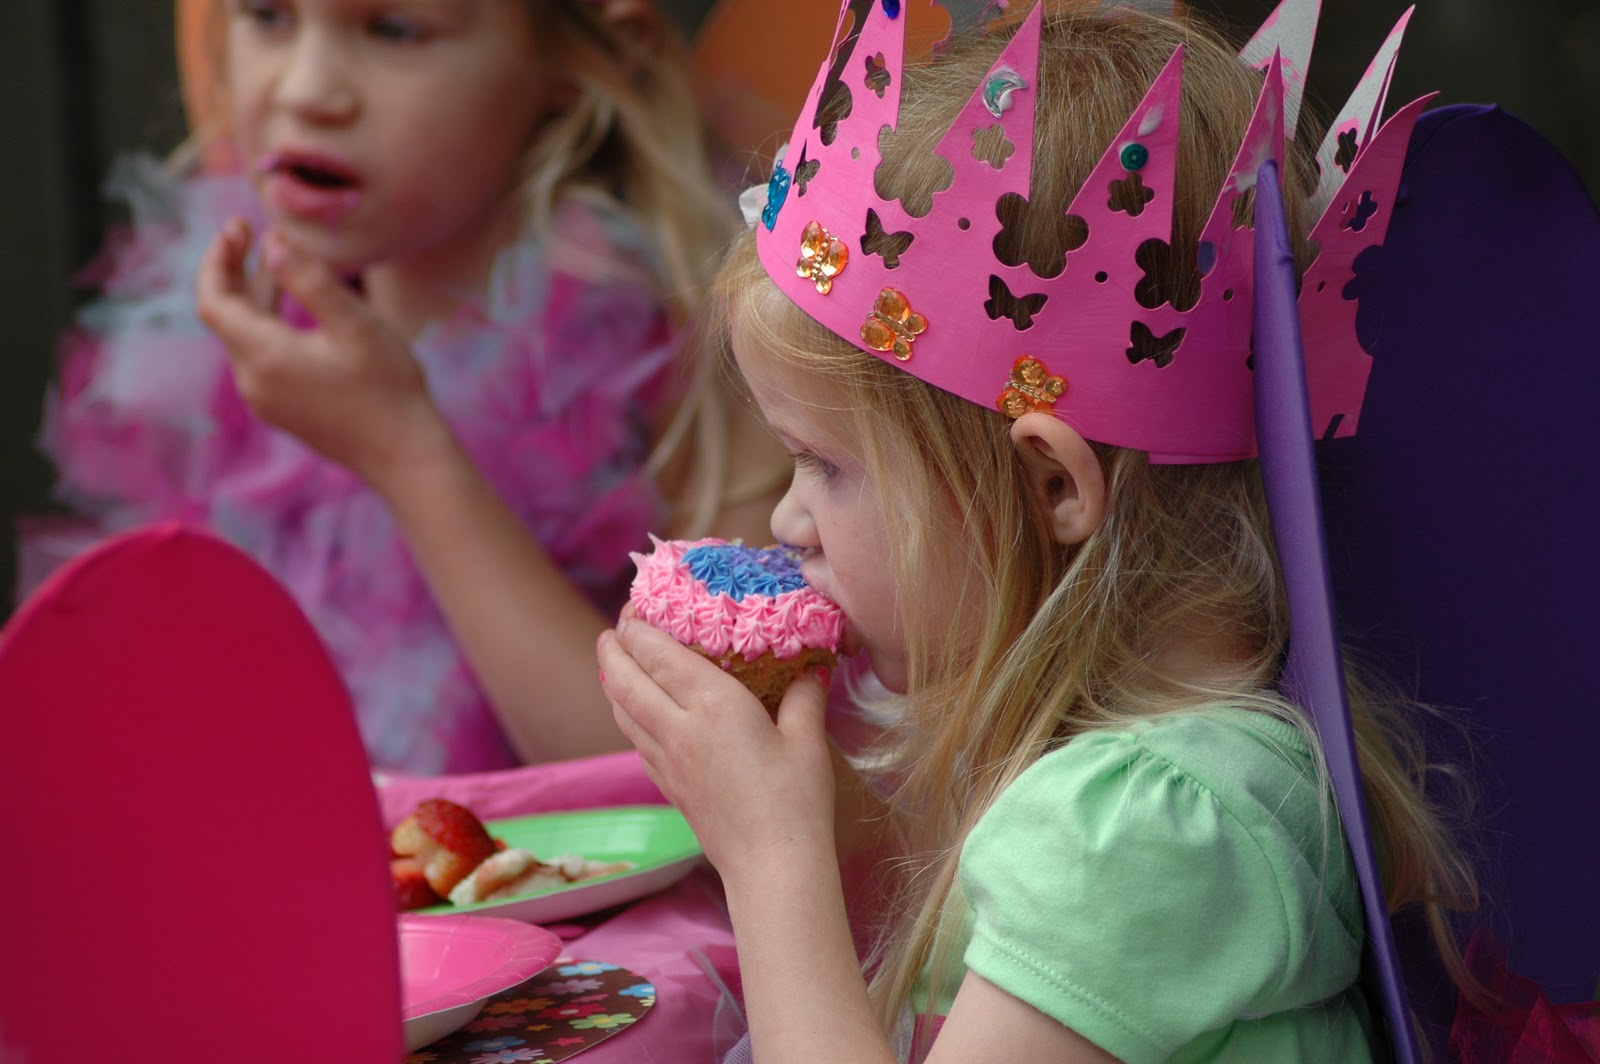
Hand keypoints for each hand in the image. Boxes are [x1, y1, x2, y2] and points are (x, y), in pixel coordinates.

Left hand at [195, 218, 453, 490]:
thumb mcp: (357, 326)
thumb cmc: (388, 389)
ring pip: (246, 336)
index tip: (237, 227)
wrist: (405, 457)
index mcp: (266, 357)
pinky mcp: (282, 410)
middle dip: (234, 270)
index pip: (214, 300)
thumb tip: (274, 245)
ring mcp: (266, 400)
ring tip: (276, 258)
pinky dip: (268, 324)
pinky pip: (261, 357)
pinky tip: (293, 309)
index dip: (218, 260)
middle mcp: (254, 381)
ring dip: (256, 295)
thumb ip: (312, 282)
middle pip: (226, 316)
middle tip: (250, 229)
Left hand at [598, 613, 836, 879]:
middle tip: (611, 630)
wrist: (771, 866)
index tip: (635, 608)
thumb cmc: (796, 801)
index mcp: (713, 707)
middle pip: (626, 681)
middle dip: (612, 650)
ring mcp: (668, 761)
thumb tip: (809, 669)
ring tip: (615, 664)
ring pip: (622, 713)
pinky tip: (635, 715)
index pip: (659, 655)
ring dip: (612, 682)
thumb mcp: (808, 740)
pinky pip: (634, 741)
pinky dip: (626, 716)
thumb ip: (804, 696)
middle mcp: (679, 729)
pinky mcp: (668, 787)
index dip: (639, 628)